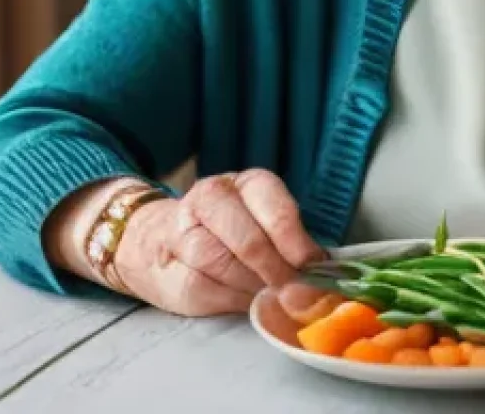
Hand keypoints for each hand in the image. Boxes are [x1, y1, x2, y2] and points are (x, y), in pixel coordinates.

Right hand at [113, 170, 324, 316]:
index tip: (312, 269)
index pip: (277, 211)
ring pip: (221, 264)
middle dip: (275, 273)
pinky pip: (200, 286)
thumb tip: (320, 272)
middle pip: (249, 240)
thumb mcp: (268, 225)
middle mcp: (213, 195)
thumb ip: (292, 245)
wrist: (164, 241)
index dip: (297, 245)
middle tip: (292, 293)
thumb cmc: (233, 233)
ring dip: (249, 288)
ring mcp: (184, 228)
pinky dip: (226, 299)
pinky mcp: (167, 262)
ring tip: (268, 297)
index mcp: (249, 184)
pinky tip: (240, 300)